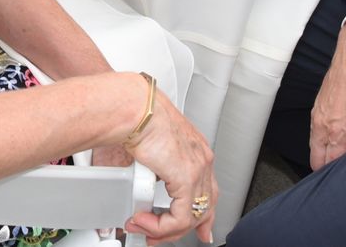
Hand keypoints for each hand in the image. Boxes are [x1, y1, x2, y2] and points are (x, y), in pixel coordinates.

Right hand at [123, 91, 216, 244]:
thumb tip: (140, 187)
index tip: (200, 232)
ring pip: (191, 218)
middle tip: (156, 236)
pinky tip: (144, 220)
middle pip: (204, 208)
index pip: (209, 192)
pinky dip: (160, 226)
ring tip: (142, 226)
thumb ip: (155, 171)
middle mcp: (202, 160)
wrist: (136, 110)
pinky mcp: (187, 179)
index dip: (204, 217)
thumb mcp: (152, 149)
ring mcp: (198, 169)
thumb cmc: (139, 119)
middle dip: (178, 230)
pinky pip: (179, 218)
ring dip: (163, 229)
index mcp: (197, 151)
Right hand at [308, 20, 345, 169]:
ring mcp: (317, 116)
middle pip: (316, 160)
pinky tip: (338, 134)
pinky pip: (315, 131)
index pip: (328, 166)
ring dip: (325, 152)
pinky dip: (324, 138)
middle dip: (327, 167)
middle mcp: (322, 126)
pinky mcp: (317, 107)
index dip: (338, 173)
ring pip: (314, 146)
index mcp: (337, 133)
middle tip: (343, 167)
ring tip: (343, 150)